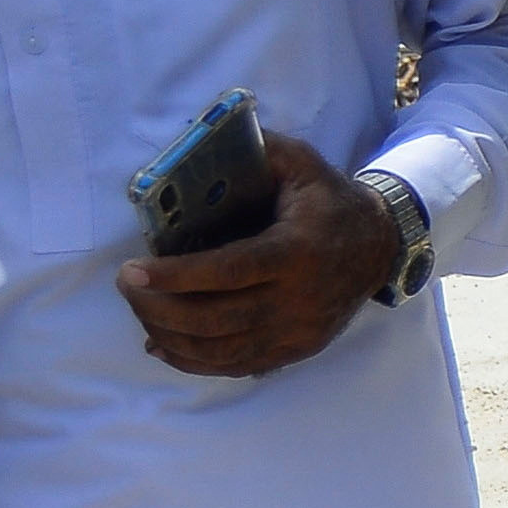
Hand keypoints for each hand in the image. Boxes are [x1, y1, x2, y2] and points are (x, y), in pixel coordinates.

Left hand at [118, 131, 397, 377]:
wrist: (380, 246)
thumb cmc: (329, 202)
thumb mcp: (300, 164)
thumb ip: (257, 150)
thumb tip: (200, 141)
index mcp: (298, 251)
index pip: (229, 272)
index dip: (176, 277)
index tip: (132, 271)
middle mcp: (300, 299)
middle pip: (216, 319)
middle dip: (157, 308)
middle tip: (127, 286)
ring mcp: (299, 331)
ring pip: (221, 351)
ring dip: (169, 336)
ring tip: (141, 310)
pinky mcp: (297, 350)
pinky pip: (236, 367)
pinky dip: (192, 361)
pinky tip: (162, 344)